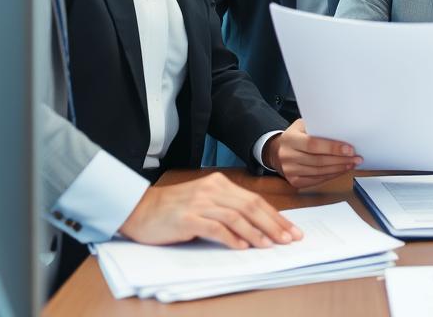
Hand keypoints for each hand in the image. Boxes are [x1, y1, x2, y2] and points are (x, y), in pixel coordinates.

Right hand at [118, 172, 301, 248]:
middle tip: (288, 239)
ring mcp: (200, 203)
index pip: (255, 200)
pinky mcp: (187, 218)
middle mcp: (212, 190)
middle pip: (250, 207)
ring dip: (256, 233)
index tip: (291, 230)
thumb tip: (259, 226)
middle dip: (273, 225)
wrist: (141, 210)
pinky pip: (215, 228)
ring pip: (236, 217)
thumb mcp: (205, 202)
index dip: (275, 216)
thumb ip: (228, 208)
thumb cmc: (175, 210)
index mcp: (220, 184)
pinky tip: (242, 247)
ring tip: (269, 245)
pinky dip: (231, 238)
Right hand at [265, 119, 360, 188]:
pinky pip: (317, 180)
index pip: (313, 144)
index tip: (350, 149)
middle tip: (356, 158)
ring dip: (339, 169)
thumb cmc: (296, 136)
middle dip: (341, 160)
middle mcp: (288, 156)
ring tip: (352, 164)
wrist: (278, 151)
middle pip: (318, 161)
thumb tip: (342, 131)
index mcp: (290, 139)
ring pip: (319, 172)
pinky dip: (331, 176)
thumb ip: (318, 127)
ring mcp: (290, 171)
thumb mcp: (303, 125)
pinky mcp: (294, 181)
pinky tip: (340, 170)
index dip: (333, 148)